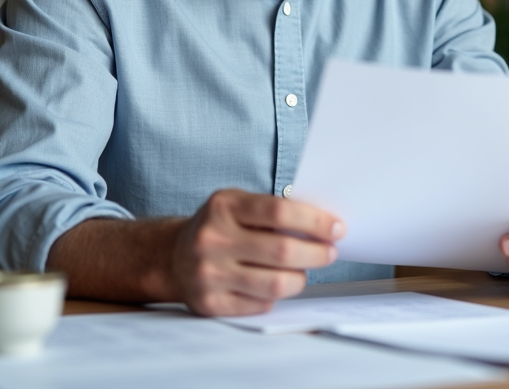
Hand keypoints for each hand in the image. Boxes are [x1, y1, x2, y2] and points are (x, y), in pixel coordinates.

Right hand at [171, 188, 343, 315]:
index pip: (280, 212)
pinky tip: (275, 284)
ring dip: (300, 278)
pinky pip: (260, 305)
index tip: (336, 228)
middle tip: (329, 252)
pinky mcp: (210, 303)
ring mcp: (209, 274)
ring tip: (303, 270)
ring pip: (276, 284)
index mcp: (224, 207)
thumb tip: (322, 226)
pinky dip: (275, 296)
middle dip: (316, 253)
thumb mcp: (238, 204)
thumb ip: (273, 211)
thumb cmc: (218, 226)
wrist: (172, 257)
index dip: (315, 221)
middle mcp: (213, 239)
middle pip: (283, 251)